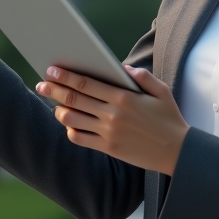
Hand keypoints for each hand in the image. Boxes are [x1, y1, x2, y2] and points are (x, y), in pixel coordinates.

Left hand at [36, 66, 188, 175]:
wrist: (176, 151)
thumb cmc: (169, 118)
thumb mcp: (161, 91)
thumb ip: (142, 76)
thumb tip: (122, 68)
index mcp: (123, 97)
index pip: (86, 84)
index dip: (66, 76)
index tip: (52, 70)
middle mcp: (112, 114)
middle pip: (74, 99)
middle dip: (54, 90)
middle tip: (41, 84)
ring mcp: (108, 133)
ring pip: (72, 120)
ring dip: (59, 110)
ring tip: (54, 104)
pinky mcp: (108, 148)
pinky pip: (81, 139)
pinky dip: (70, 130)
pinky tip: (69, 124)